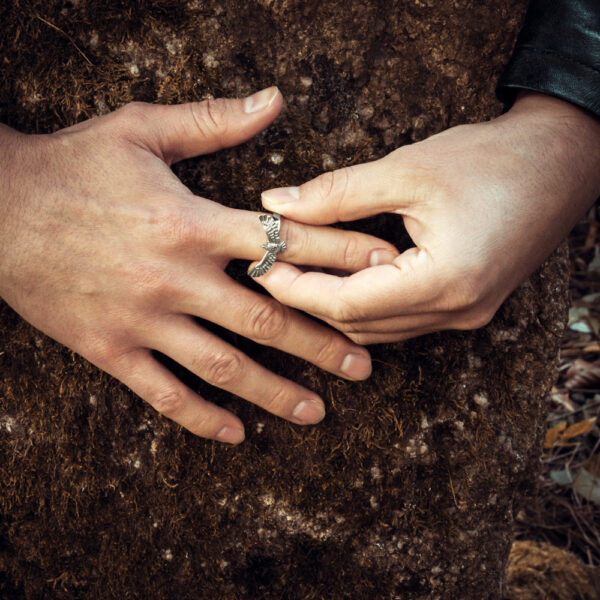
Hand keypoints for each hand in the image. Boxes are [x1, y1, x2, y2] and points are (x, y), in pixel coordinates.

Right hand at [0, 87, 397, 442]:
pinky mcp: (108, 348)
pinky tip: (234, 433)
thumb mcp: (140, 129)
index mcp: (190, 222)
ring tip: (316, 411)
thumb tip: (276, 102)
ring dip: (273, 391)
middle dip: (322, 343)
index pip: (284, 243)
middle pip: (266, 318)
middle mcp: (175, 278)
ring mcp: (142, 319)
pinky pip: (161, 392)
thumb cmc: (71, 165)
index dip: (340, 255)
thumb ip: (214, 122)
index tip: (382, 272)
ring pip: (222, 366)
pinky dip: (199, 416)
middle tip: (364, 367)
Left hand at [254, 92, 599, 343]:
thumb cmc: (492, 160)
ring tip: (298, 273)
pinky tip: (342, 278)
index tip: (261, 268)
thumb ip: (337, 192)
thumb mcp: (408, 168)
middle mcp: (457, 311)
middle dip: (309, 301)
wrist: (562, 162)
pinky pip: (400, 320)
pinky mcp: (466, 306)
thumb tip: (277, 203)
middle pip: (360, 324)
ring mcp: (465, 315)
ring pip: (378, 329)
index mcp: (446, 282)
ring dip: (335, 306)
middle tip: (270, 269)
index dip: (298, 289)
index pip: (348, 305)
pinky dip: (365, 304)